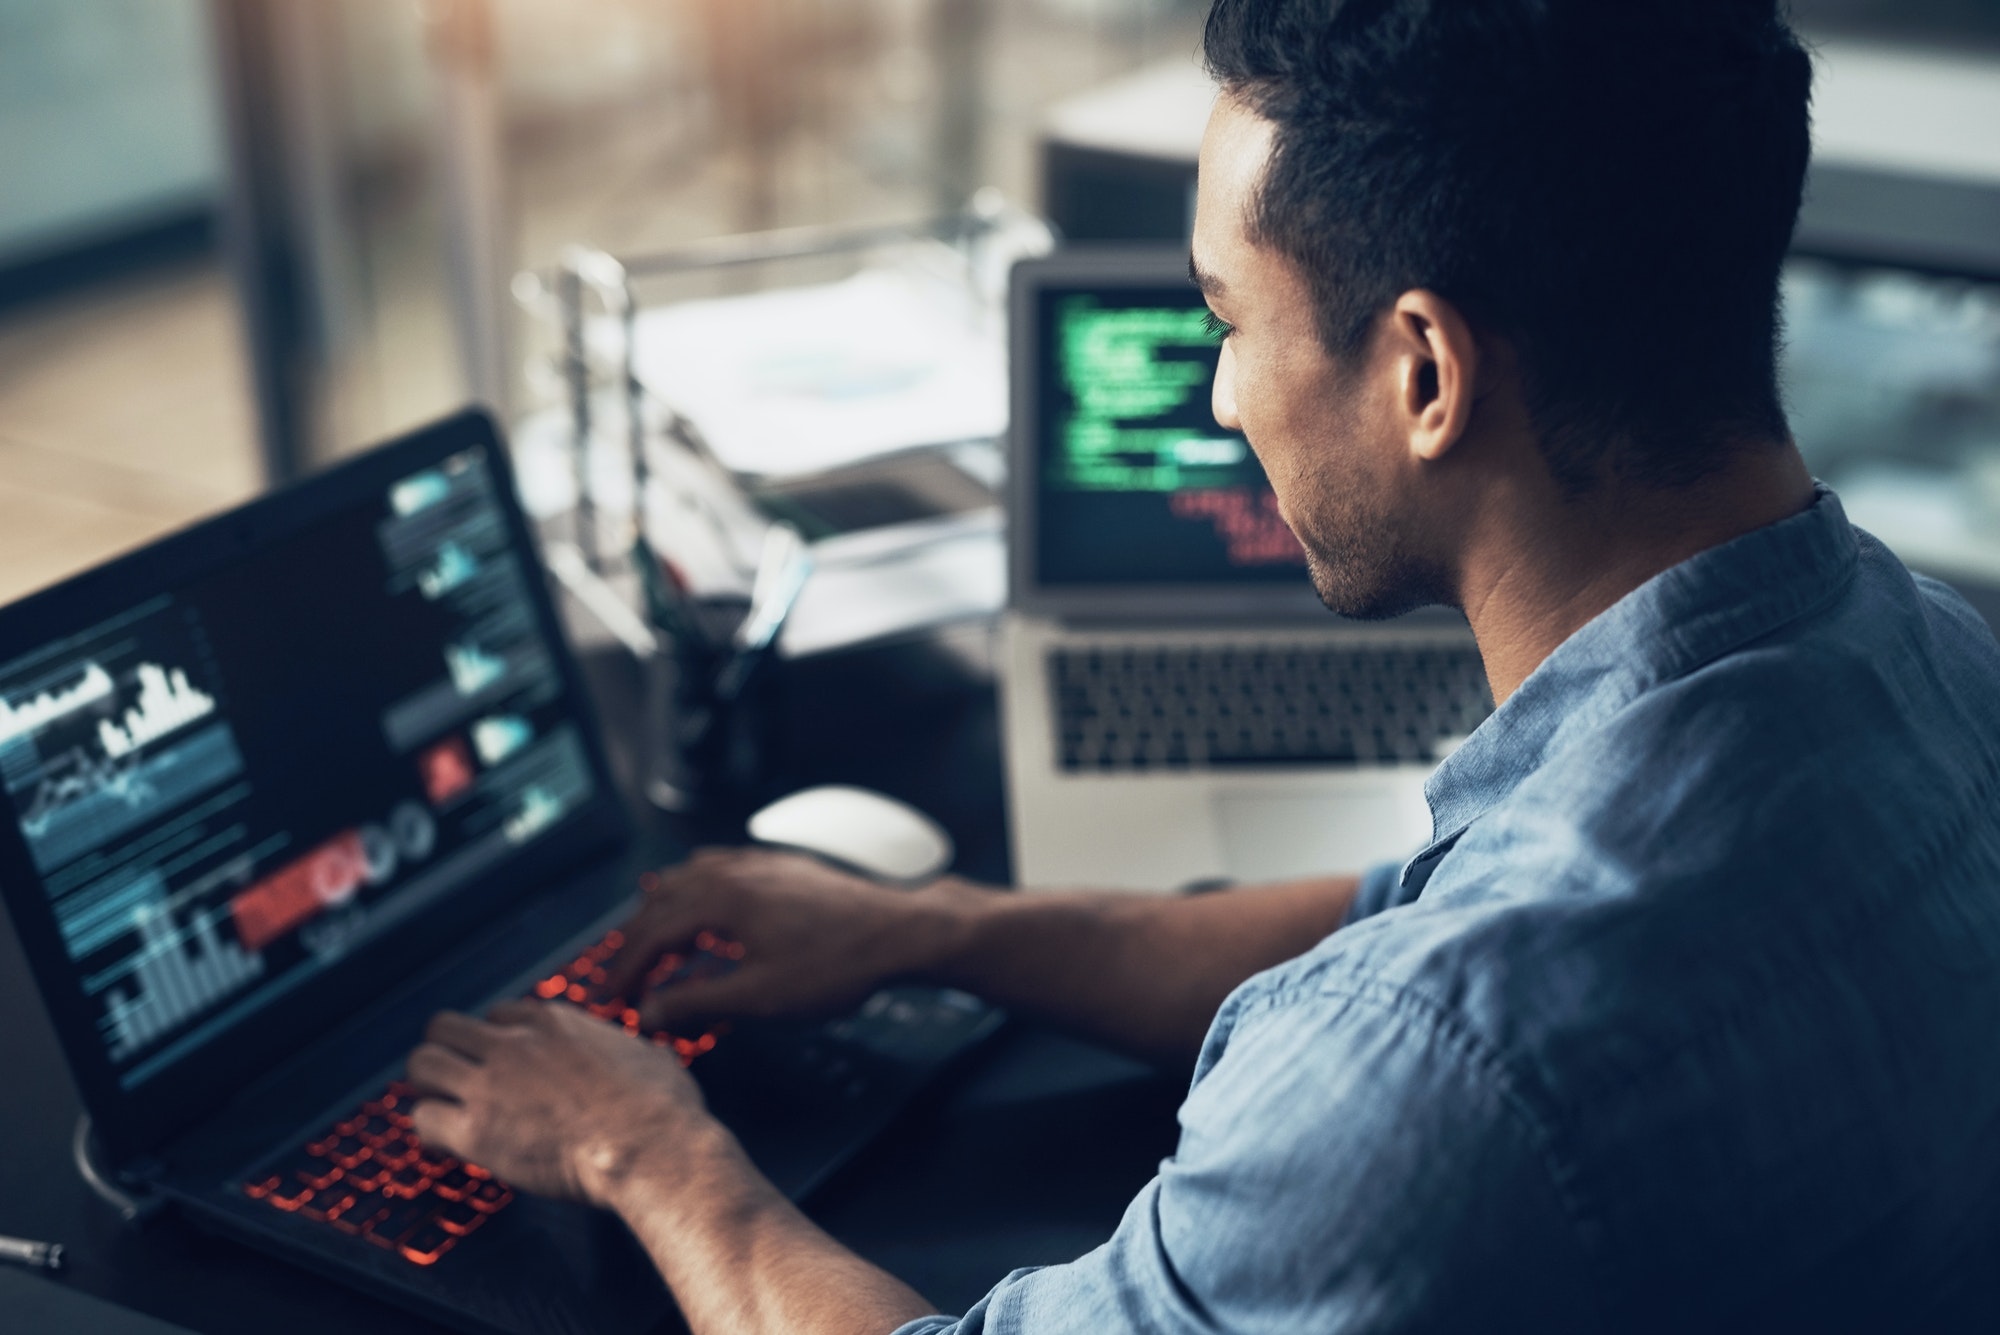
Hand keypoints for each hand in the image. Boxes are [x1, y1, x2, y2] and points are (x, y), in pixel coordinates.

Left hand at [407, 999, 715, 1206]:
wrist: (651, 1148)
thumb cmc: (662, 1109)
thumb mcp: (654, 1057)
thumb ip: (635, 1050)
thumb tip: (648, 1054)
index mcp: (555, 1022)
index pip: (498, 1014)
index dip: (496, 1040)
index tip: (500, 1064)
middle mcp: (515, 1043)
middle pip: (444, 1027)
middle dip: (446, 1053)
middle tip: (457, 1082)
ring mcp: (492, 1084)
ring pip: (421, 1064)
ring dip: (428, 1088)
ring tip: (444, 1109)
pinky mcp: (477, 1130)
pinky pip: (423, 1119)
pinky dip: (429, 1132)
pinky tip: (446, 1144)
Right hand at [601, 848, 957, 1031]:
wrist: (902, 930)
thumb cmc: (838, 964)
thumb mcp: (760, 996)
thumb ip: (698, 1002)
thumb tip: (650, 1012)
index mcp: (721, 899)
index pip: (651, 933)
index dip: (625, 969)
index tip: (610, 998)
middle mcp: (734, 870)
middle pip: (662, 900)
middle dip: (636, 941)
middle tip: (621, 977)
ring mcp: (759, 862)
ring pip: (689, 877)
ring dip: (662, 911)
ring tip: (651, 943)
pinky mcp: (782, 865)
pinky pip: (720, 868)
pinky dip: (696, 890)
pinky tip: (704, 906)